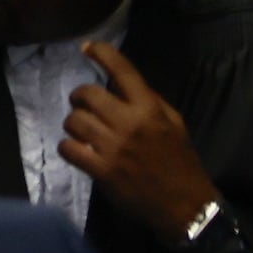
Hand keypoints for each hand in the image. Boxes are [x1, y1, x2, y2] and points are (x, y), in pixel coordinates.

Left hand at [61, 41, 222, 237]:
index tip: (87, 47)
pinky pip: (68, 148)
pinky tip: (78, 150)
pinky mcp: (101, 170)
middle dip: (80, 97)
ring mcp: (113, 147)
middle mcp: (129, 123)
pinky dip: (69, 147)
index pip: (123, 71)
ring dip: (74, 124)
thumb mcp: (174, 123)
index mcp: (148, 109)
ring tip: (82, 131)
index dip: (102, 53)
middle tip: (83, 105)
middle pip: (87, 94)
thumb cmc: (180, 161)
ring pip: (74, 121)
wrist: (184, 205)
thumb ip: (149, 101)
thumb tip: (119, 83)